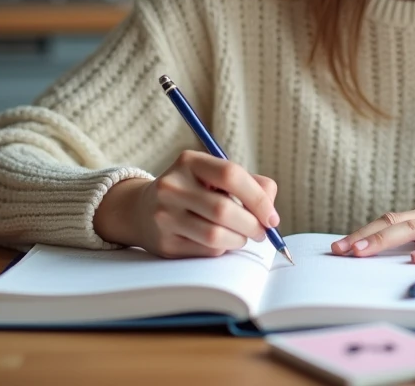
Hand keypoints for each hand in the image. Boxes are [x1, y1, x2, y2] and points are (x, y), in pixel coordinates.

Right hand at [93, 150, 278, 257]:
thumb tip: (270, 209)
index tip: (272, 217)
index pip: (231, 175)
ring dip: (239, 240)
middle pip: (224, 210)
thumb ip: (250, 184)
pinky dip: (222, 249)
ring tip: (242, 237)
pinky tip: (221, 242)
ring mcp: (164, 215)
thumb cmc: (194, 191)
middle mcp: (172, 186)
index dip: (258, 198)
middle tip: (262, 232)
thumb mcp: (215, 177)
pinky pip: (205, 251)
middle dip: (252, 225)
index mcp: (189, 162)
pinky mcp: (164, 242)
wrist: (142, 210)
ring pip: (215, 235)